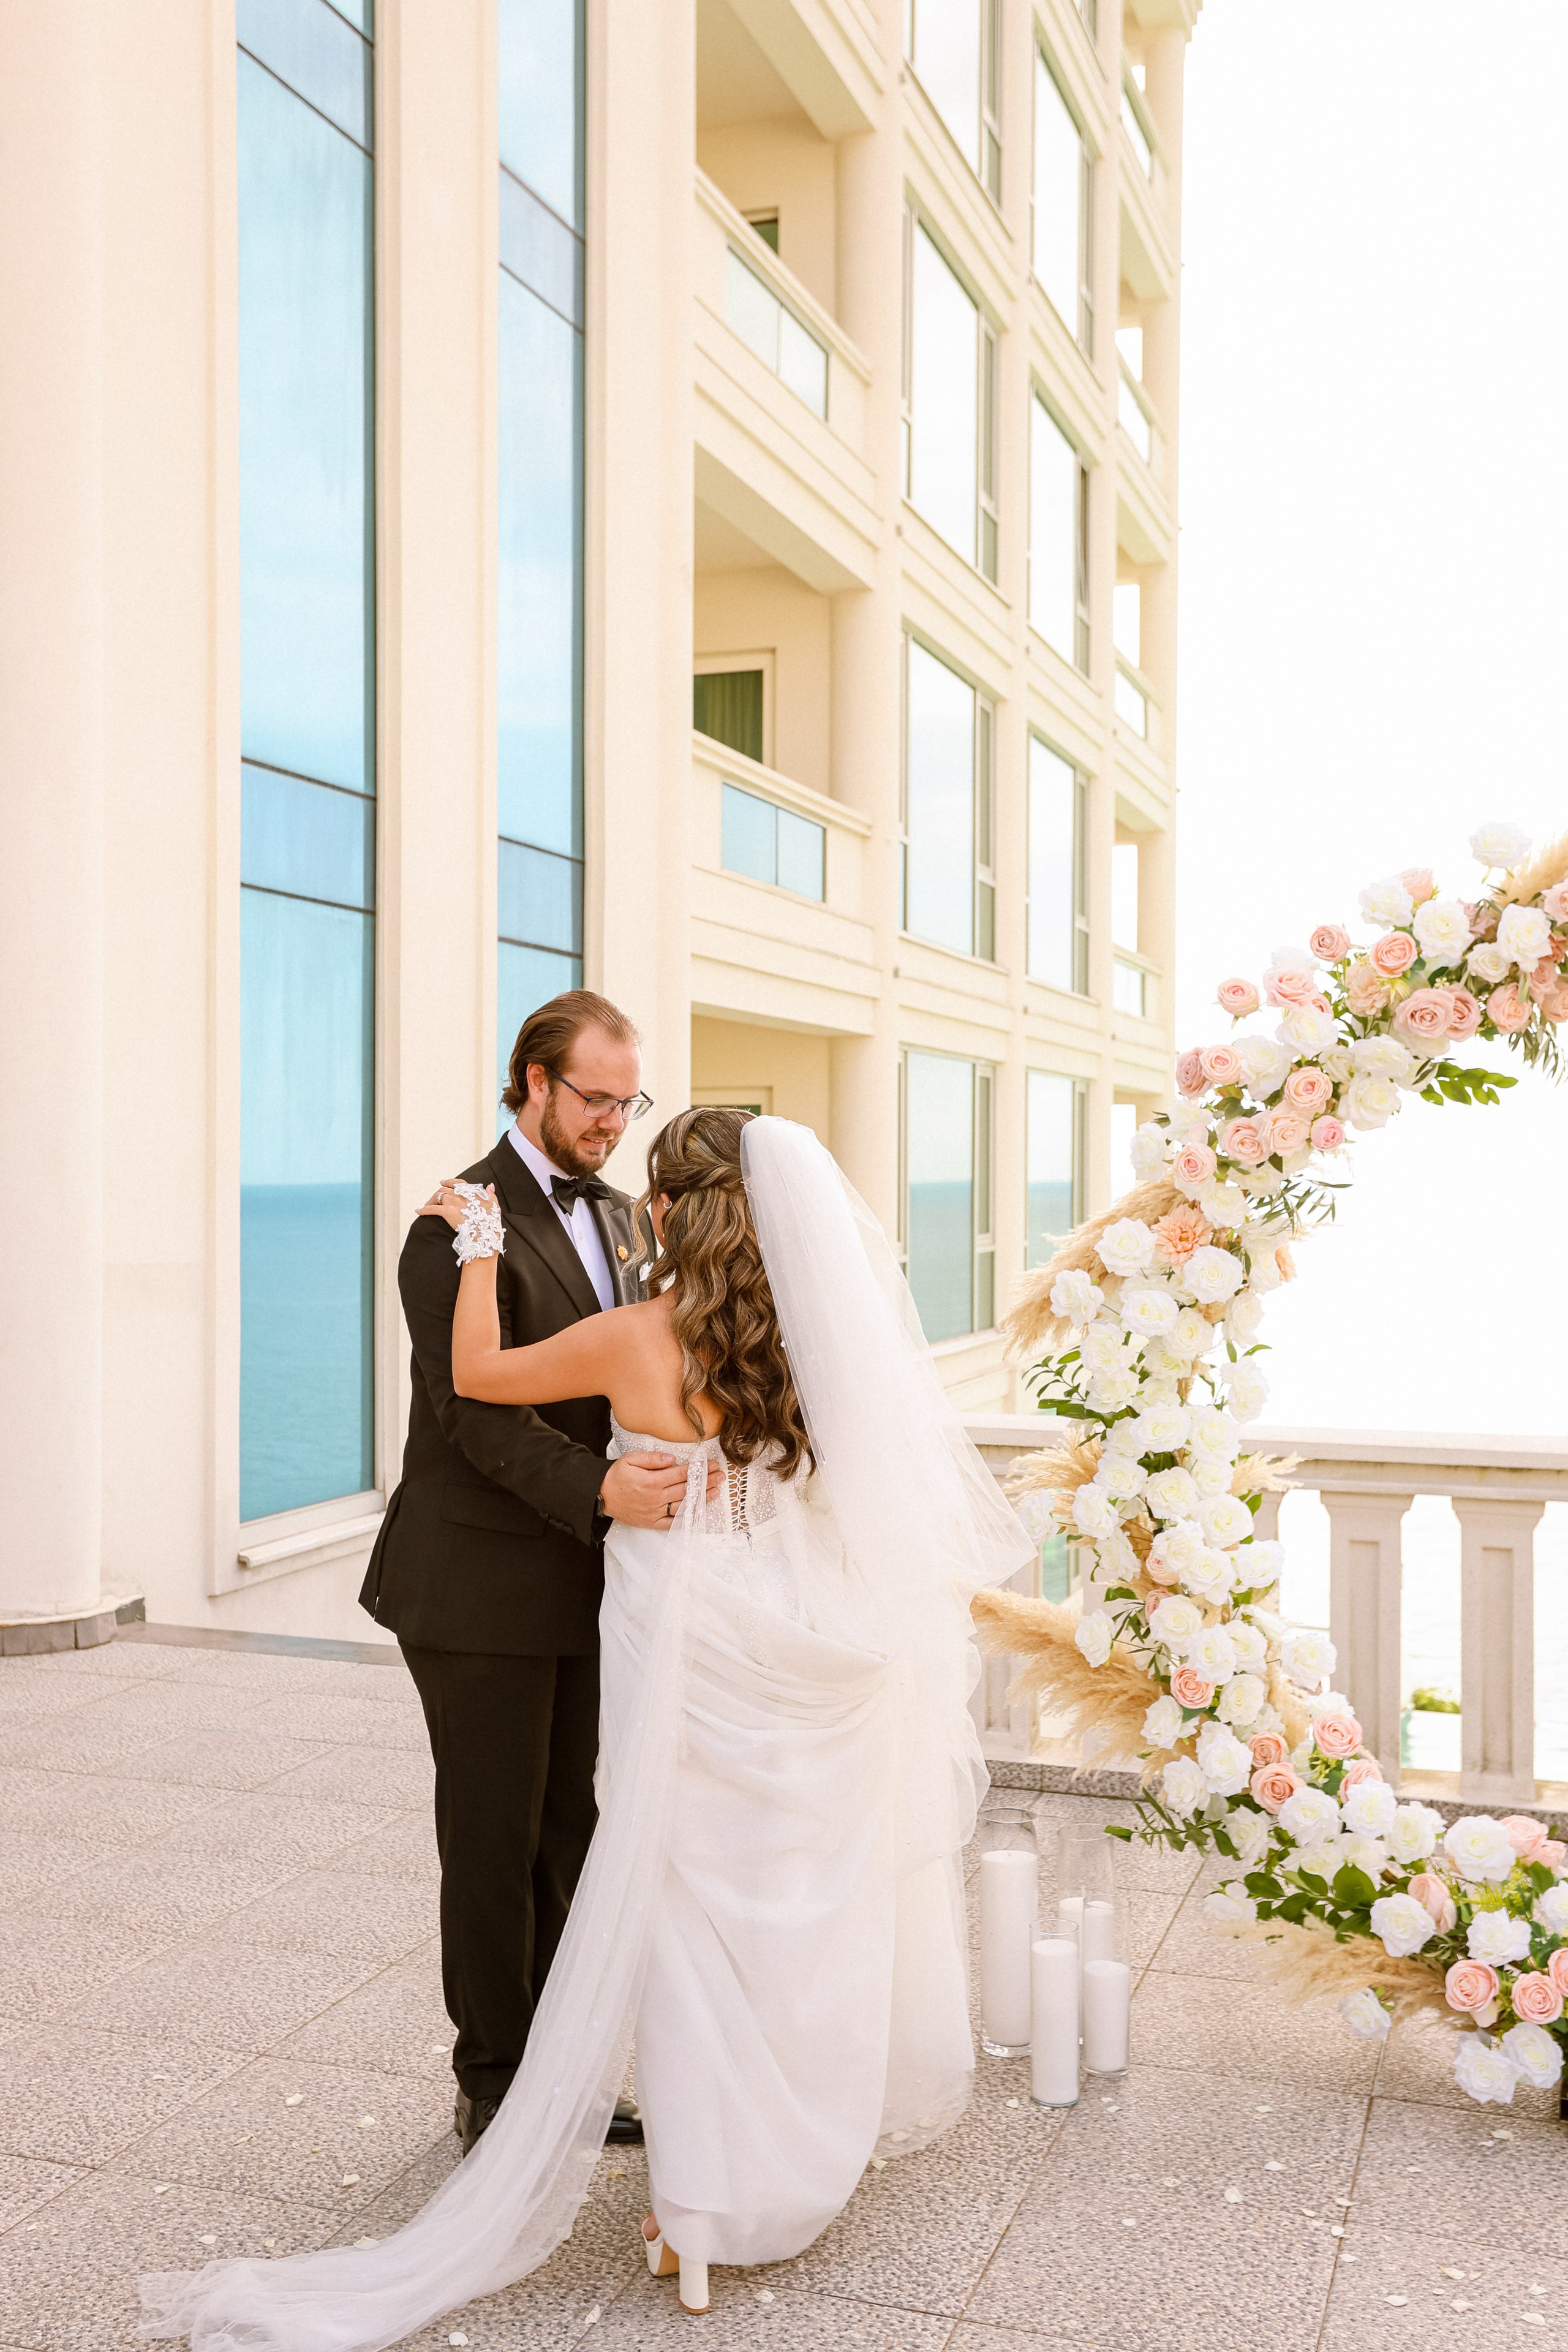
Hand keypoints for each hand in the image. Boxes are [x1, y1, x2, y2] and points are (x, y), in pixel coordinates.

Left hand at [419, 1179, 485, 1233]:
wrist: (484, 1233)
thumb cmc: (491, 1221)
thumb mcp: (494, 1204)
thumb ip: (491, 1194)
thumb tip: (490, 1185)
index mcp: (472, 1192)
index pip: (458, 1183)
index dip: (449, 1182)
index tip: (443, 1182)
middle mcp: (461, 1194)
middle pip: (445, 1189)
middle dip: (438, 1192)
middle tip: (433, 1197)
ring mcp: (453, 1202)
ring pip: (438, 1196)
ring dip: (431, 1200)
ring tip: (427, 1205)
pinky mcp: (447, 1212)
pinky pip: (432, 1209)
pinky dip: (424, 1209)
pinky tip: (418, 1211)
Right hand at [600, 1452, 724, 1530]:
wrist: (601, 1496)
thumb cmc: (616, 1476)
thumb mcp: (631, 1459)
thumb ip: (652, 1458)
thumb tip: (672, 1459)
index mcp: (652, 1481)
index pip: (682, 1474)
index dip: (699, 1469)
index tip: (712, 1464)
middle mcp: (656, 1498)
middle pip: (686, 1489)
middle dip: (706, 1482)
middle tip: (721, 1476)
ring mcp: (655, 1512)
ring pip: (683, 1505)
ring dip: (701, 1498)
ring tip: (716, 1491)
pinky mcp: (652, 1522)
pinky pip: (672, 1523)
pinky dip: (686, 1519)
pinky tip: (698, 1512)